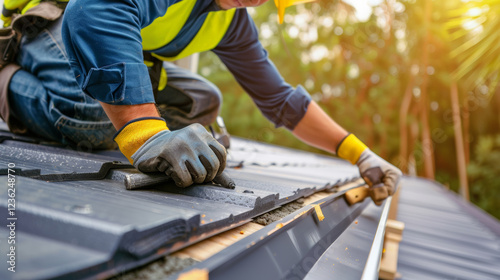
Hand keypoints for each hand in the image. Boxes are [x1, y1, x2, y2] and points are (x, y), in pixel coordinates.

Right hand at [115, 118, 232, 187]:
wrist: (147, 147)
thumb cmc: (175, 152)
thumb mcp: (195, 151)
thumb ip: (212, 164)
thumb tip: (230, 185)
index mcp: (200, 131)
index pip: (222, 153)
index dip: (219, 168)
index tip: (210, 172)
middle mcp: (193, 135)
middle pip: (213, 165)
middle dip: (207, 177)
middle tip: (197, 176)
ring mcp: (181, 145)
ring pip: (200, 174)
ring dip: (193, 180)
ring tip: (185, 174)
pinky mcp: (169, 155)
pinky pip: (185, 180)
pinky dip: (181, 183)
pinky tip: (174, 176)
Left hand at [356, 149, 401, 204]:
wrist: (364, 159)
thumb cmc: (369, 165)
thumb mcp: (372, 178)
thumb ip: (376, 190)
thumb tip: (378, 202)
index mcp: (395, 175)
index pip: (390, 191)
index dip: (380, 193)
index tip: (370, 190)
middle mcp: (396, 178)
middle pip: (388, 193)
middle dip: (378, 193)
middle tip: (369, 189)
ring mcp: (392, 180)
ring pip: (385, 193)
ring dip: (377, 192)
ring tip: (369, 186)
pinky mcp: (387, 182)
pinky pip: (383, 190)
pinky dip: (376, 191)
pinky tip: (371, 186)